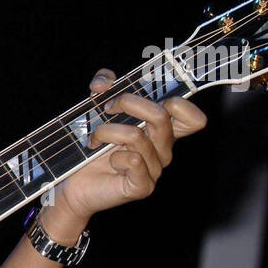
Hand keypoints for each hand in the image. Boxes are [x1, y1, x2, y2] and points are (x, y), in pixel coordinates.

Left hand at [44, 68, 207, 231]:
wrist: (74, 184)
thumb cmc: (91, 148)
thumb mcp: (97, 109)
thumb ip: (104, 87)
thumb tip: (103, 81)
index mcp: (160, 132)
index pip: (193, 119)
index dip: (181, 103)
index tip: (148, 96)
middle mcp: (162, 150)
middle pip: (161, 116)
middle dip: (129, 103)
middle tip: (106, 108)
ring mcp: (154, 170)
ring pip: (136, 136)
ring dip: (106, 131)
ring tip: (94, 139)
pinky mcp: (142, 187)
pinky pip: (132, 160)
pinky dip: (112, 156)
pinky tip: (105, 161)